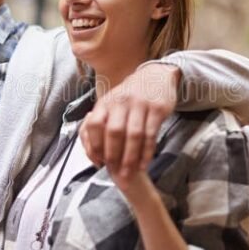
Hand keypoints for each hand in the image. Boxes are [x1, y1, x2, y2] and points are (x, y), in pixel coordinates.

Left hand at [79, 63, 179, 188]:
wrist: (156, 76)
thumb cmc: (130, 97)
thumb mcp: (111, 103)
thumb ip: (101, 122)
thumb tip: (91, 150)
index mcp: (106, 102)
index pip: (94, 124)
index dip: (94, 145)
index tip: (98, 162)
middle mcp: (121, 101)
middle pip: (114, 132)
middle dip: (114, 155)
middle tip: (115, 172)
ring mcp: (140, 104)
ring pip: (134, 134)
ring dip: (131, 157)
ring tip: (129, 173)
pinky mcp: (157, 109)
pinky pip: (151, 134)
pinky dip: (147, 151)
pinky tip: (144, 163)